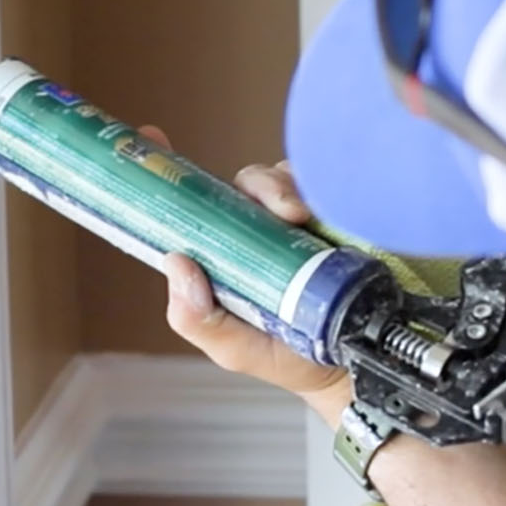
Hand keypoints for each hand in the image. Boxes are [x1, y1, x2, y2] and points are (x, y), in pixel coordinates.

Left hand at [142, 126, 351, 414]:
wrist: (354, 366)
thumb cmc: (289, 356)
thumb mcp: (233, 349)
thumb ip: (197, 319)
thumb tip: (176, 264)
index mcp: (222, 257)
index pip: (191, 209)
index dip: (170, 174)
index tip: (151, 139)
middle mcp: (254, 232)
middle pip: (239, 187)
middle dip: (256, 186)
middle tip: (278, 208)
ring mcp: (292, 223)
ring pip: (279, 180)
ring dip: (286, 190)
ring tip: (301, 217)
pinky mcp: (331, 217)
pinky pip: (319, 183)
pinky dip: (319, 189)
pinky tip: (324, 215)